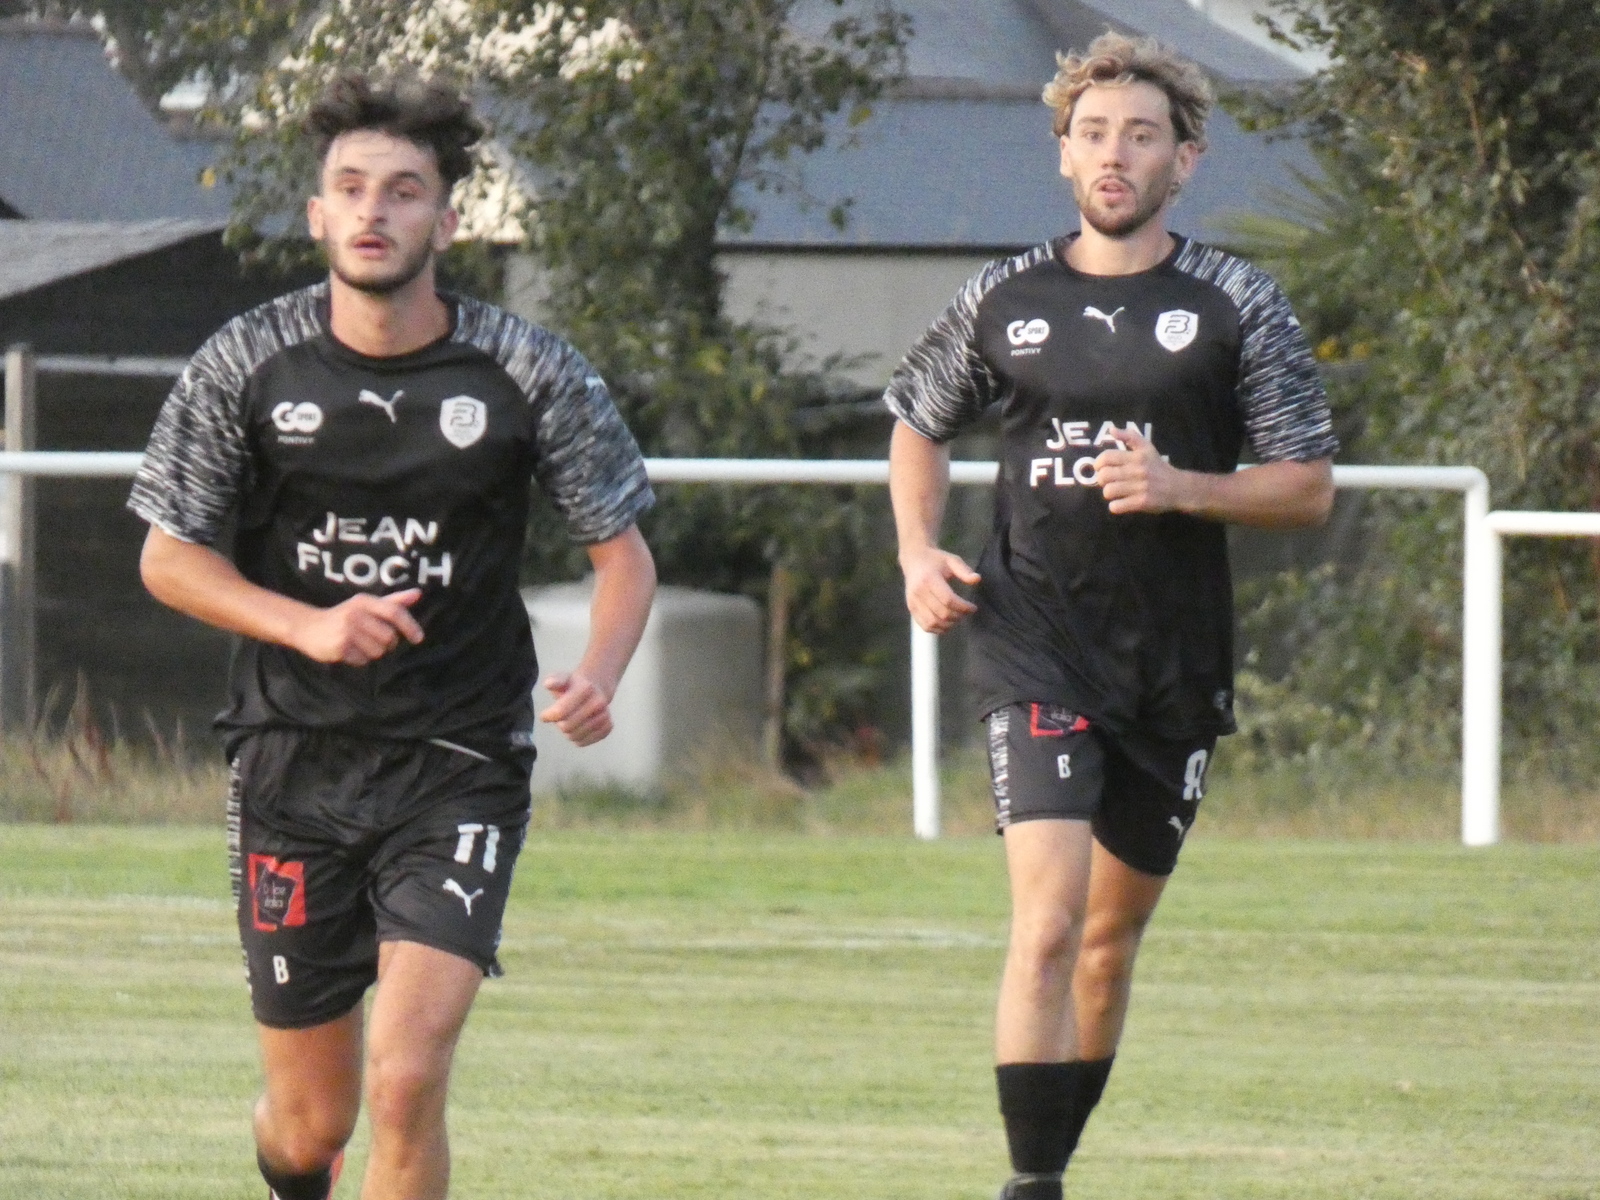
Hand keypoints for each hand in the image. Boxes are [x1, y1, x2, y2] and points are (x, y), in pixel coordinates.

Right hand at [294, 588, 423, 665]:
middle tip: (374, 640)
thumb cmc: (344, 616)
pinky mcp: (338, 647)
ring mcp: (346, 631)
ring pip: (378, 651)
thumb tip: (418, 594)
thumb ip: (393, 601)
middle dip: (387, 644)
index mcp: (364, 601)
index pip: (394, 612)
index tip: (418, 638)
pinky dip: (359, 659)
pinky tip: (348, 651)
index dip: (409, 626)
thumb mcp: (366, 605)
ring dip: (372, 653)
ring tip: (358, 644)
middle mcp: (355, 613)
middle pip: (389, 637)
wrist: (307, 627)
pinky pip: (363, 661)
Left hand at [539, 671, 613, 746]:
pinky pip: (584, 742)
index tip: (544, 715)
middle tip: (560, 717)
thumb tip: (548, 684)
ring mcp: (605, 715)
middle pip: (567, 727)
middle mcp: (598, 702)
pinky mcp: (608, 727)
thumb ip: (555, 680)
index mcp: (586, 688)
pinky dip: (577, 739)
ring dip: (567, 732)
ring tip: (569, 721)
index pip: (561, 712)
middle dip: (559, 724)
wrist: (596, 689)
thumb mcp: (563, 679)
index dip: (549, 716)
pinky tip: (577, 729)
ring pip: (575, 737)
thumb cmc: (574, 686)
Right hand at [900, 545, 980, 634]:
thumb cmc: (935, 560)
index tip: (973, 607)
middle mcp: (919, 592)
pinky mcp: (911, 608)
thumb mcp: (951, 560)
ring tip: (957, 618)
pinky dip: (937, 629)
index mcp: (929, 579)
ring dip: (948, 625)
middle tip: (966, 612)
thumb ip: (964, 570)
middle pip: (941, 613)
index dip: (963, 607)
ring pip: (933, 623)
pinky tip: (946, 624)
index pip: (948, 600)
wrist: (913, 559)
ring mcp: (913, 602)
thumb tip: (977, 579)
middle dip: (958, 616)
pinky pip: (925, 625)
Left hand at [1093, 425, 1185, 514]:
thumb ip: (1129, 437)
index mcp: (1137, 457)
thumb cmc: (1158, 467)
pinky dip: (1115, 506)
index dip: (1098, 464)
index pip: (1107, 458)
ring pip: (1108, 491)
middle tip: (1108, 481)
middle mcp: (1138, 471)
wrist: (1179, 488)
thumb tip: (1111, 429)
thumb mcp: (1147, 448)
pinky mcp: (1142, 502)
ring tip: (1116, 492)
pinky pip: (1116, 506)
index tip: (1100, 468)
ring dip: (1109, 493)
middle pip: (1104, 476)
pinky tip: (1121, 502)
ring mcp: (1140, 487)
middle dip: (1102, 480)